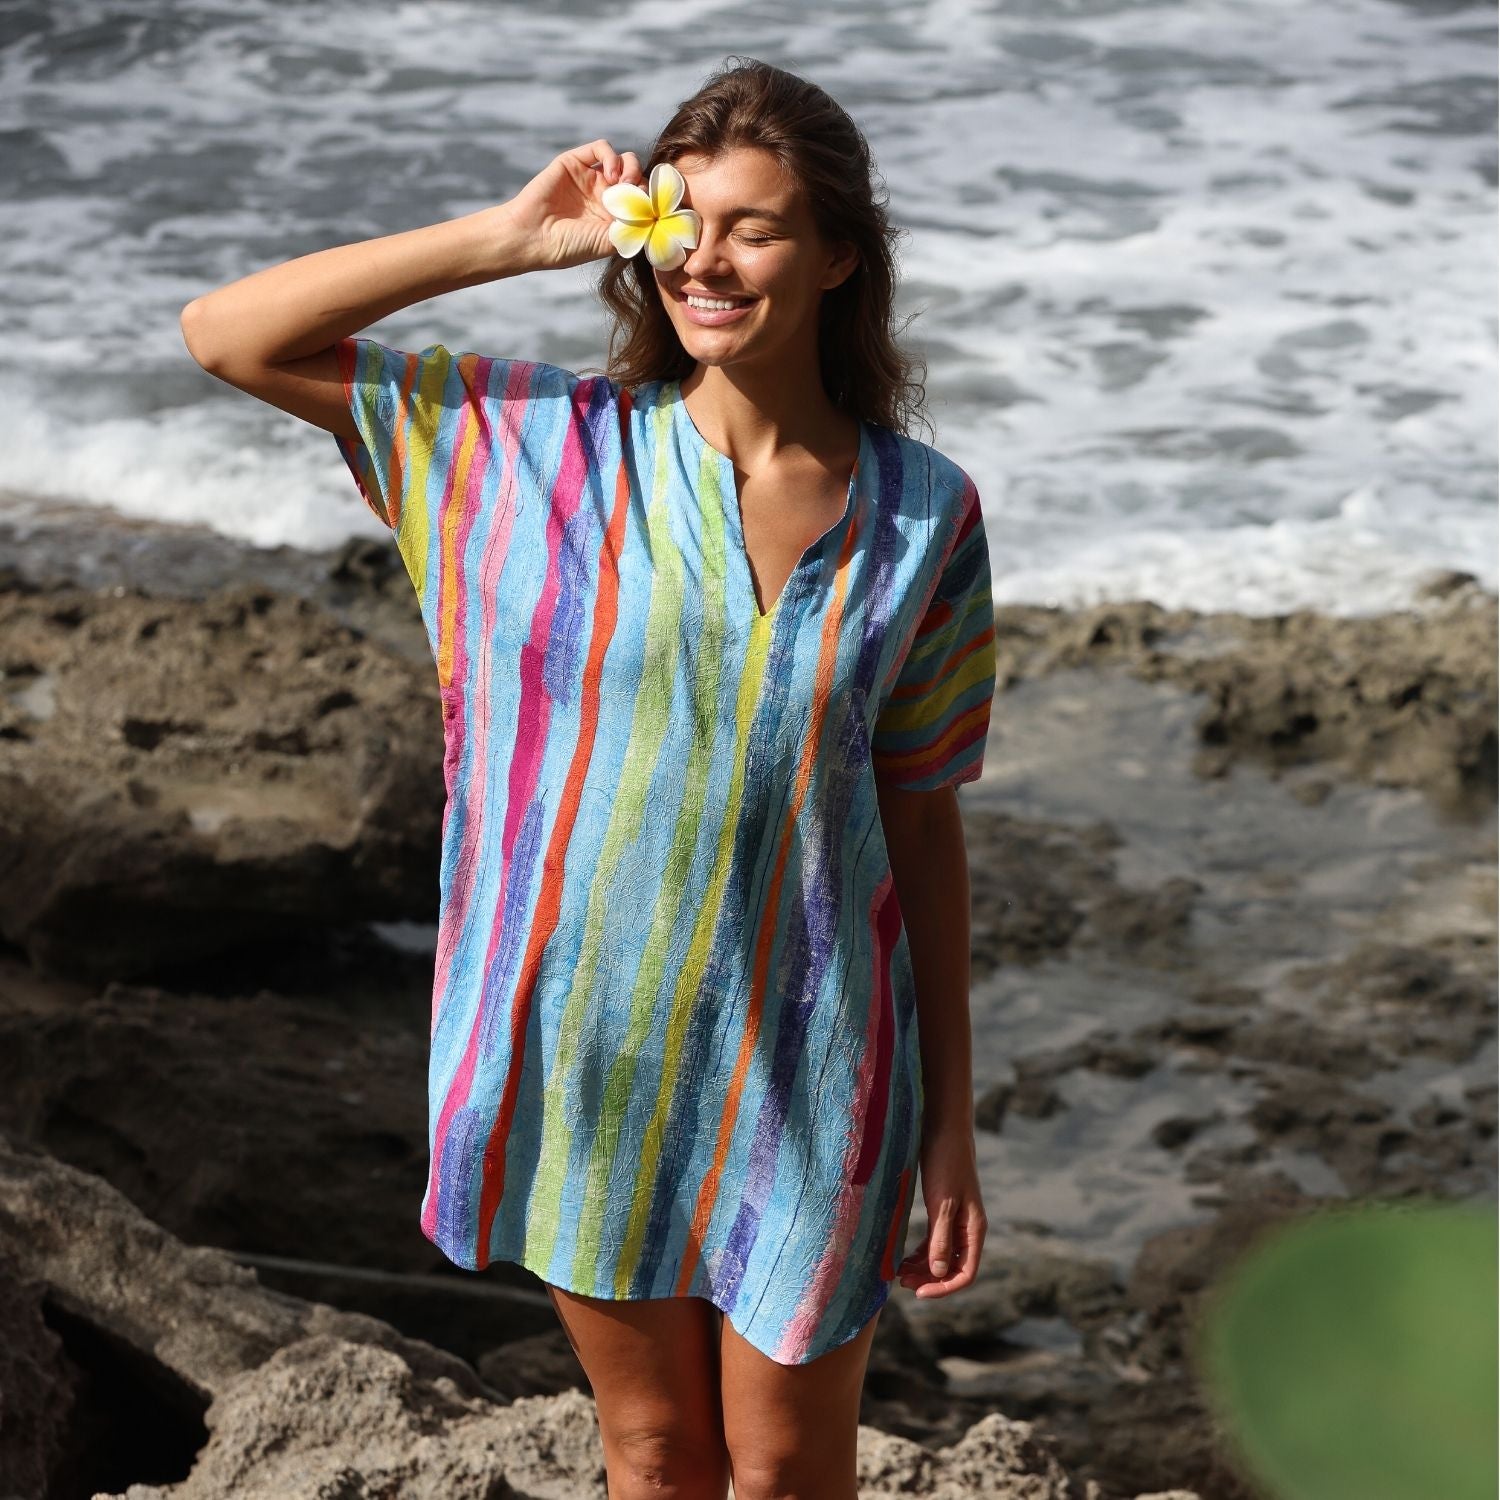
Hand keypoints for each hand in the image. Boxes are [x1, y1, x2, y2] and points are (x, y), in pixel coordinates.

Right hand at [504, 138, 645, 272]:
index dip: (650, 199)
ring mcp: (589, 178)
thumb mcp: (608, 242)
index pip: (641, 199)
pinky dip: (612, 156)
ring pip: (622, 160)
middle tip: (638, 194)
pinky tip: (611, 174)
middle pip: (635, 178)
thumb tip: (655, 213)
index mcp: (613, 217)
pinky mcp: (575, 162)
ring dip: (630, 167)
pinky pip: (601, 148)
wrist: (533, 237)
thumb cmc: (568, 246)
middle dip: (642, 182)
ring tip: (624, 184)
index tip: (653, 206)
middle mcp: (603, 196)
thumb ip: (632, 227)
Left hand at [897, 1126, 986, 1298]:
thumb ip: (941, 1237)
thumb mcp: (941, 1202)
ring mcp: (955, 1220)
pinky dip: (920, 1252)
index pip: (966, 1273)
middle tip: (901, 1282)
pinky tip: (903, 1257)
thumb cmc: (945, 1162)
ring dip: (923, 1268)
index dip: (944, 1288)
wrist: (944, 1129)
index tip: (919, 1293)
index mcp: (974, 1229)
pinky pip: (934, 1241)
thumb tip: (940, 1272)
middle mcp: (967, 1229)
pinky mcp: (942, 1210)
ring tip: (898, 1273)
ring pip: (942, 1256)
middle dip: (930, 1280)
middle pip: (953, 1268)